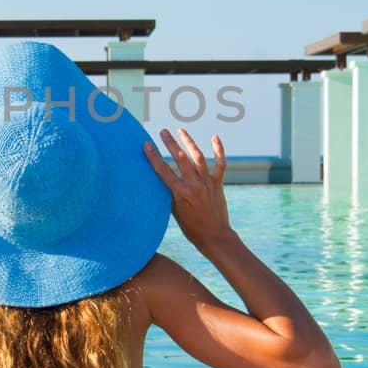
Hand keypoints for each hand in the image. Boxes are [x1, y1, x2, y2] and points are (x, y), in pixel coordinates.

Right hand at [144, 128, 233, 248]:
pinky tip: (215, 137)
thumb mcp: (174, 212)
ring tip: (181, 130)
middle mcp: (194, 186)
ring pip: (198, 157)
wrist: (215, 236)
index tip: (147, 145)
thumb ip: (169, 194)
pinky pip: (220, 164)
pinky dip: (219, 150)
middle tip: (163, 131)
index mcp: (180, 194)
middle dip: (170, 143)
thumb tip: (161, 178)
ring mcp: (207, 184)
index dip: (154, 157)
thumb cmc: (191, 228)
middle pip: (180, 160)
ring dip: (189, 142)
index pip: (164, 171)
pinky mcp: (218, 184)